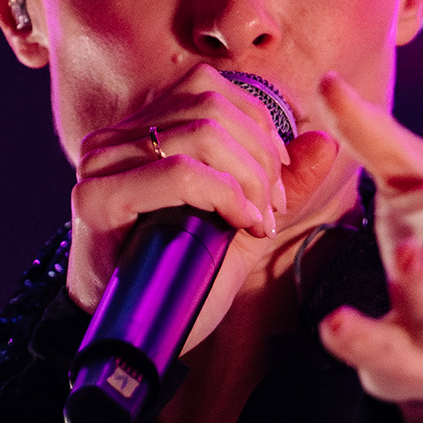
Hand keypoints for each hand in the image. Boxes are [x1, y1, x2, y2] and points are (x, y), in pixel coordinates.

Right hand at [67, 66, 341, 341]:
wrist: (131, 333)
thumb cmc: (177, 276)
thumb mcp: (238, 222)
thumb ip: (279, 181)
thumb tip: (324, 139)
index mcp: (140, 130)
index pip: (208, 88)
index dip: (258, 125)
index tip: (277, 181)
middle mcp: (114, 138)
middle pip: (210, 107)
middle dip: (260, 157)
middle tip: (272, 209)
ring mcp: (100, 165)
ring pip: (201, 135)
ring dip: (248, 179)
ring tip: (258, 221)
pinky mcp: (97, 198)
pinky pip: (179, 172)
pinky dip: (225, 195)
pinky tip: (240, 223)